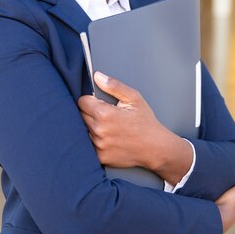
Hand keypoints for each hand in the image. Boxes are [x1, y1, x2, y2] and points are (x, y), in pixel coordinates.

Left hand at [77, 72, 192, 182]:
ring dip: (89, 128)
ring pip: (82, 131)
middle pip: (79, 116)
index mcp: (105, 114)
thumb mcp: (134, 98)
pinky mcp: (99, 157)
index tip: (98, 103)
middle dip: (89, 113)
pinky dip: (92, 141)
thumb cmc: (146, 123)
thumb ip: (114, 85)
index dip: (89, 100)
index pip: (82, 101)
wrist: (155, 148)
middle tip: (104, 115)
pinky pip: (87, 146)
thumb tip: (97, 76)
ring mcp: (98, 145)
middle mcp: (99, 130)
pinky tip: (105, 139)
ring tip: (106, 127)